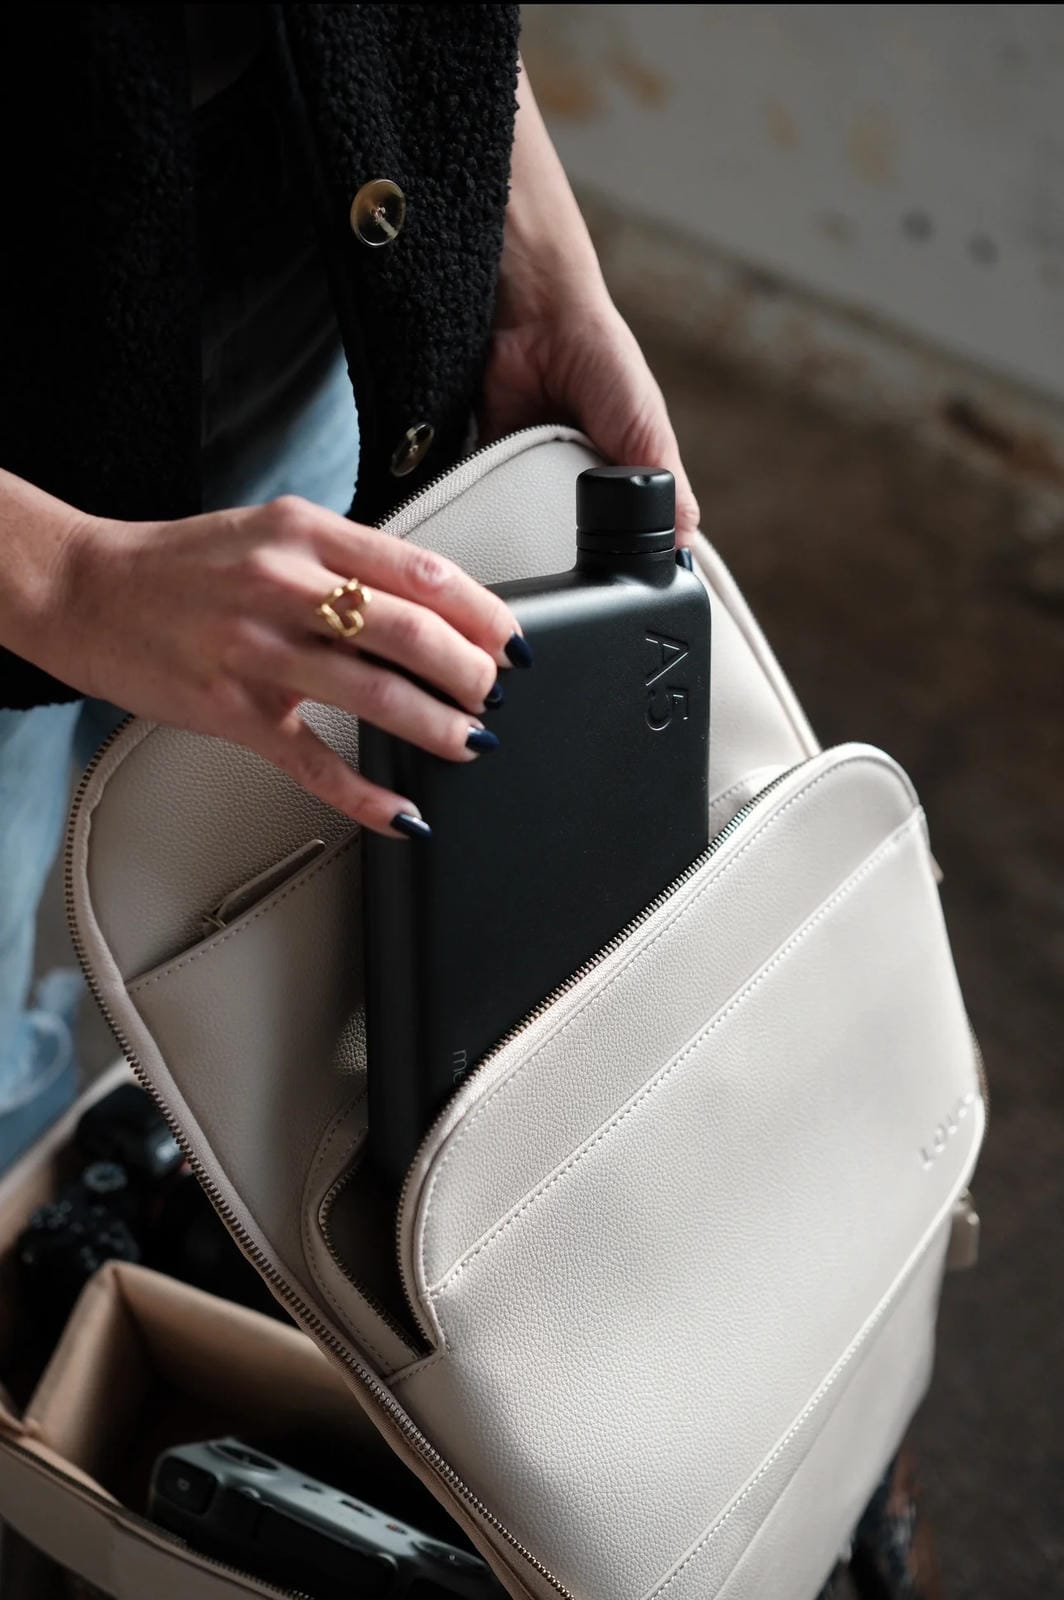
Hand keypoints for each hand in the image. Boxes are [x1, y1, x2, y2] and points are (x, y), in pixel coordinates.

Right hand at [30, 494, 527, 837]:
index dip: (483, 612)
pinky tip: (403, 813)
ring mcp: (257, 652)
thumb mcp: (274, 532)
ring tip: (470, 741)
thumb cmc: (186, 566)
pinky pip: (314, 762)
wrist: (87, 591)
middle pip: (409, 632)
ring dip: (437, 726)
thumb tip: (433, 609)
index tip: (513, 642)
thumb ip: (348, 562)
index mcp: (304, 534)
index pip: (421, 572)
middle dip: (470, 672)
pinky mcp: (234, 713)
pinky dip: (366, 795)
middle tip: (495, 695)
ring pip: (373, 695)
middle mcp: (284, 587)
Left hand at [479, 60, 699, 543]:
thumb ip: (665, 487)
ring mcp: (530, 480)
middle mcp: (575, 486)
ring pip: (528, 532)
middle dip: (569, 558)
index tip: (610, 593)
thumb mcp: (646, 428)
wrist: (536, 318)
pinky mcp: (490, 471)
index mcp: (620, 482)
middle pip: (572, 545)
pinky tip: (494, 530)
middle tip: (567, 577)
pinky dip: (490, 516)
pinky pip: (487, 507)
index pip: (622, 542)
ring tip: (530, 553)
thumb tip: (685, 545)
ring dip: (527, 539)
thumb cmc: (602, 359)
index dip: (616, 568)